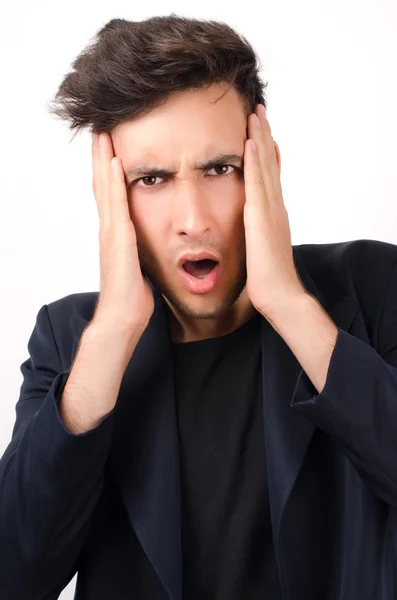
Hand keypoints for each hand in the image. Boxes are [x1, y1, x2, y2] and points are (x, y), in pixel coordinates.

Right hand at [91, 132, 153, 332]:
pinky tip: (116, 160)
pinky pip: (116, 203)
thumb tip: (149, 248)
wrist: (123, 317)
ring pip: (106, 187)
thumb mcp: (140, 268)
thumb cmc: (133, 298)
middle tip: (101, 130)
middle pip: (103, 184)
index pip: (112, 196)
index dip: (109, 172)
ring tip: (103, 133)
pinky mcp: (118, 238)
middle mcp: (111, 228)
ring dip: (104, 159)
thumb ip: (140, 253)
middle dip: (102, 157)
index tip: (112, 149)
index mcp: (117, 235)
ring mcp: (112, 232)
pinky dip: (114, 181)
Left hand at [243, 104, 306, 315]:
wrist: (280, 295)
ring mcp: (270, 210)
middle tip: (259, 111)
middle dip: (264, 136)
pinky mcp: (261, 217)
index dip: (266, 153)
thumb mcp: (261, 251)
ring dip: (260, 138)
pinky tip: (250, 141)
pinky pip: (257, 182)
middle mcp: (275, 207)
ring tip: (255, 114)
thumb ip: (257, 236)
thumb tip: (252, 231)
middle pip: (269, 164)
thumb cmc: (269, 280)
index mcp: (273, 214)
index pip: (269, 177)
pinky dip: (255, 160)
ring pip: (265, 166)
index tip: (259, 133)